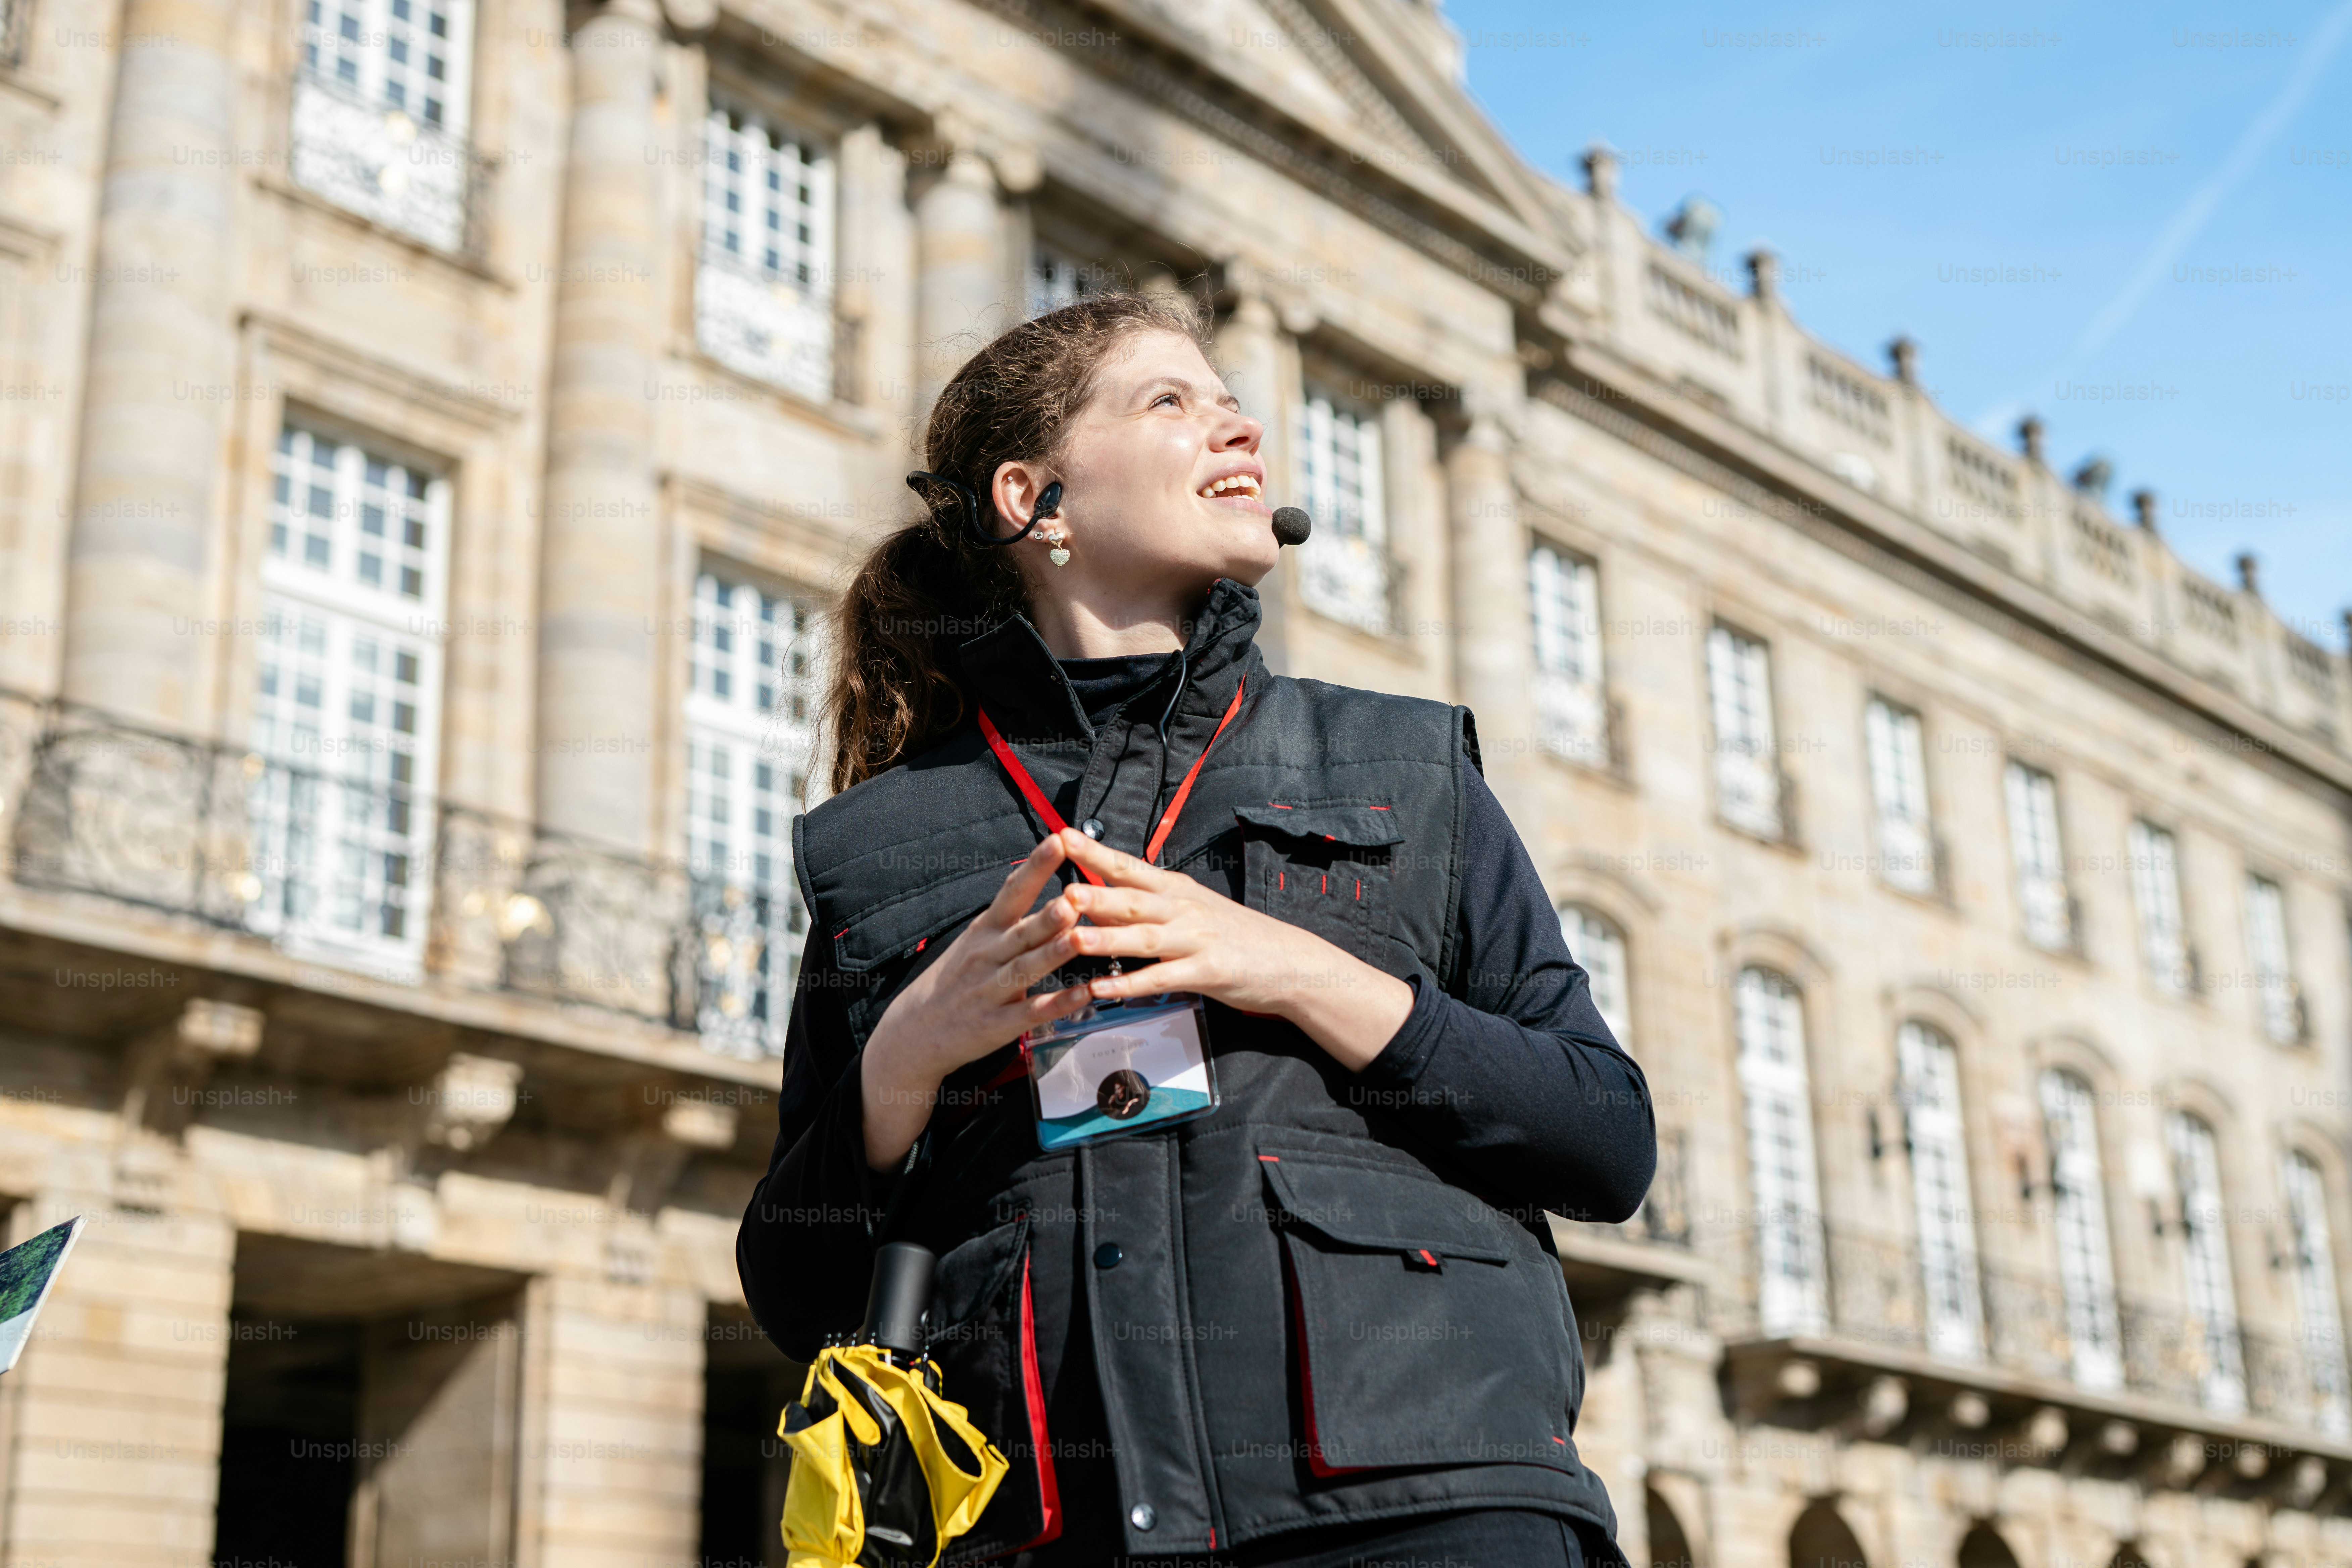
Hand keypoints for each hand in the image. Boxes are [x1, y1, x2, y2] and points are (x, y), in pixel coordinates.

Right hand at [859, 836, 1093, 1169]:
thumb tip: (1040, 878)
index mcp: (985, 931)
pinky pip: (1031, 1012)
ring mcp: (990, 992)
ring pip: (1025, 970)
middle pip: (1021, 932)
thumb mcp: (975, 940)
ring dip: (1052, 954)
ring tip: (1079, 938)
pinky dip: (1058, 1004)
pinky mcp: (997, 1024)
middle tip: (1074, 896)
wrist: (915, 1031)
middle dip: (1048, 914)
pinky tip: (1084, 994)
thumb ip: (1008, 916)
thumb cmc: (954, 979)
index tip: (1058, 841)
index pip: (1012, 893)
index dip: (1035, 868)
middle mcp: (987, 957)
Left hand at [1052, 829, 1413, 1073]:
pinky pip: (1162, 979)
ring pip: (1144, 938)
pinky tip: (1103, 989)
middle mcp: (1183, 909)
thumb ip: (1146, 903)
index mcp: (1176, 889)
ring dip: (1107, 938)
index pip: (1129, 866)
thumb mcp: (1190, 908)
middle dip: (1095, 894)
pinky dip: (1131, 985)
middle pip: (1133, 899)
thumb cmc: (1233, 934)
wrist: (1287, 960)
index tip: (1061, 835)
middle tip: (1060, 889)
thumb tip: (1100, 896)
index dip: (1095, 852)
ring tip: (1072, 938)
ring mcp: (1195, 940)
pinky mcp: (1206, 972)